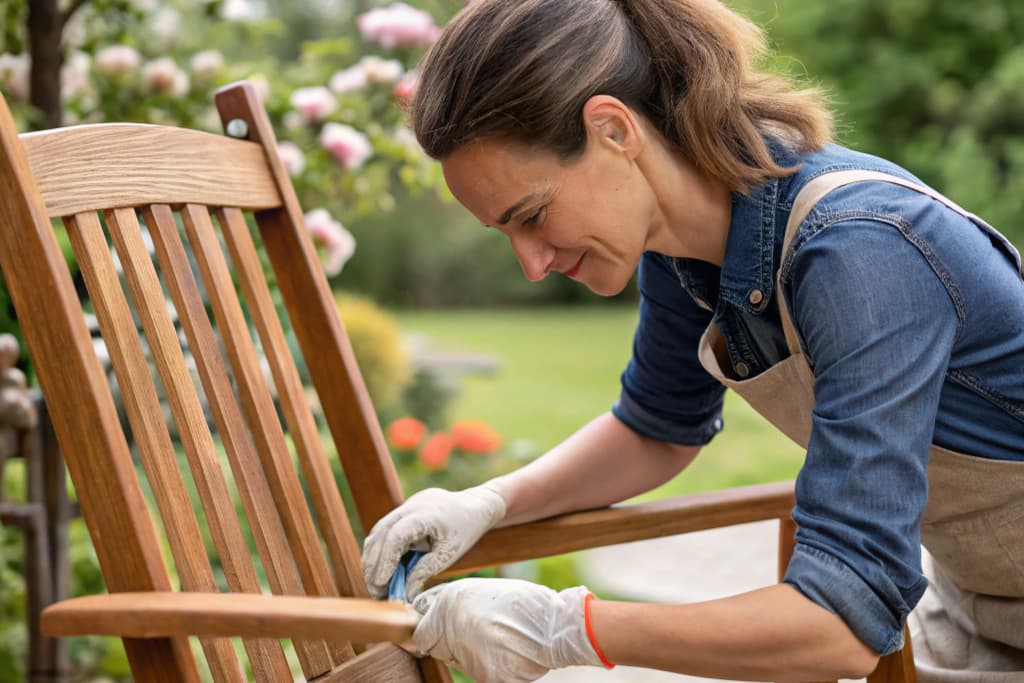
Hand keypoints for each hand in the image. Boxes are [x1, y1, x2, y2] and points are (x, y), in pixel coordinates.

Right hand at [361, 484, 506, 599]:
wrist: (476, 505)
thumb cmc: (466, 530)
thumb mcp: (449, 554)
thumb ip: (425, 570)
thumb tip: (405, 593)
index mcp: (427, 514)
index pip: (396, 535)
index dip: (385, 560)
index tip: (381, 583)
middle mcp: (412, 505)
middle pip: (381, 533)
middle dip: (373, 563)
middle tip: (374, 591)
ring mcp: (406, 505)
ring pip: (379, 530)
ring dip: (373, 557)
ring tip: (375, 584)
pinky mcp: (404, 509)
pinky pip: (385, 528)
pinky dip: (380, 549)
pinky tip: (381, 569)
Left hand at [411, 578, 604, 682]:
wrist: (555, 624)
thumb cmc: (523, 603)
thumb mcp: (482, 591)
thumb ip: (453, 605)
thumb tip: (432, 615)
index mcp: (449, 604)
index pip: (421, 634)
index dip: (432, 632)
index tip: (440, 631)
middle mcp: (452, 630)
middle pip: (438, 649)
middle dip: (451, 643)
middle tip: (479, 632)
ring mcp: (468, 657)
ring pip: (460, 662)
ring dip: (472, 654)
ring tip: (499, 639)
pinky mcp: (486, 678)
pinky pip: (481, 675)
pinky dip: (492, 668)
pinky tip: (508, 654)